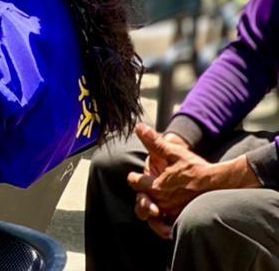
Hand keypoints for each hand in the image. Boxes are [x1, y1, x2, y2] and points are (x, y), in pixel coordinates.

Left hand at [128, 123, 259, 224]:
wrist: (220, 184)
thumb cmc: (197, 168)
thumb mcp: (174, 152)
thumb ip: (154, 142)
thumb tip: (139, 126)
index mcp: (156, 185)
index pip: (135, 182)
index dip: (134, 177)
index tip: (137, 176)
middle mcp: (162, 201)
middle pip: (140, 203)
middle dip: (140, 196)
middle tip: (145, 192)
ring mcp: (172, 212)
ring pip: (151, 217)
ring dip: (149, 211)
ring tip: (153, 207)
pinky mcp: (182, 220)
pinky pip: (166, 228)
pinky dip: (162, 226)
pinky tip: (164, 221)